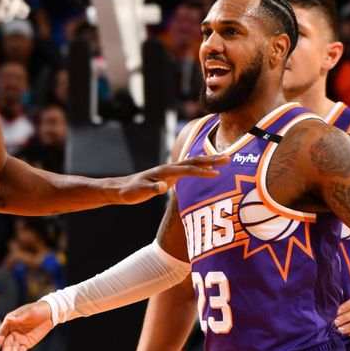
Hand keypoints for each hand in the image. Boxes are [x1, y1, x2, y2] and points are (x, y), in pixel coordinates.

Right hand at [0, 300, 53, 350]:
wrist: (50, 313)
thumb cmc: (38, 309)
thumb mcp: (30, 311)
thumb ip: (20, 316)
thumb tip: (11, 319)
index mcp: (10, 322)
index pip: (1, 334)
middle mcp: (12, 331)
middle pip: (5, 343)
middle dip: (4, 350)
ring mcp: (18, 338)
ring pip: (11, 348)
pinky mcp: (25, 344)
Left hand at [113, 154, 228, 204]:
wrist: (121, 188)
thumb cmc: (130, 191)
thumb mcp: (140, 192)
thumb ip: (152, 190)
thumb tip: (164, 187)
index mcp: (165, 171)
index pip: (188, 170)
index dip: (203, 172)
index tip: (217, 174)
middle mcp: (169, 168)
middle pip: (194, 161)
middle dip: (211, 159)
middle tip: (228, 158)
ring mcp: (169, 171)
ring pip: (192, 163)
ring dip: (208, 160)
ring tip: (223, 158)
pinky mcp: (169, 176)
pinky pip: (188, 169)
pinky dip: (199, 166)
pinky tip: (205, 166)